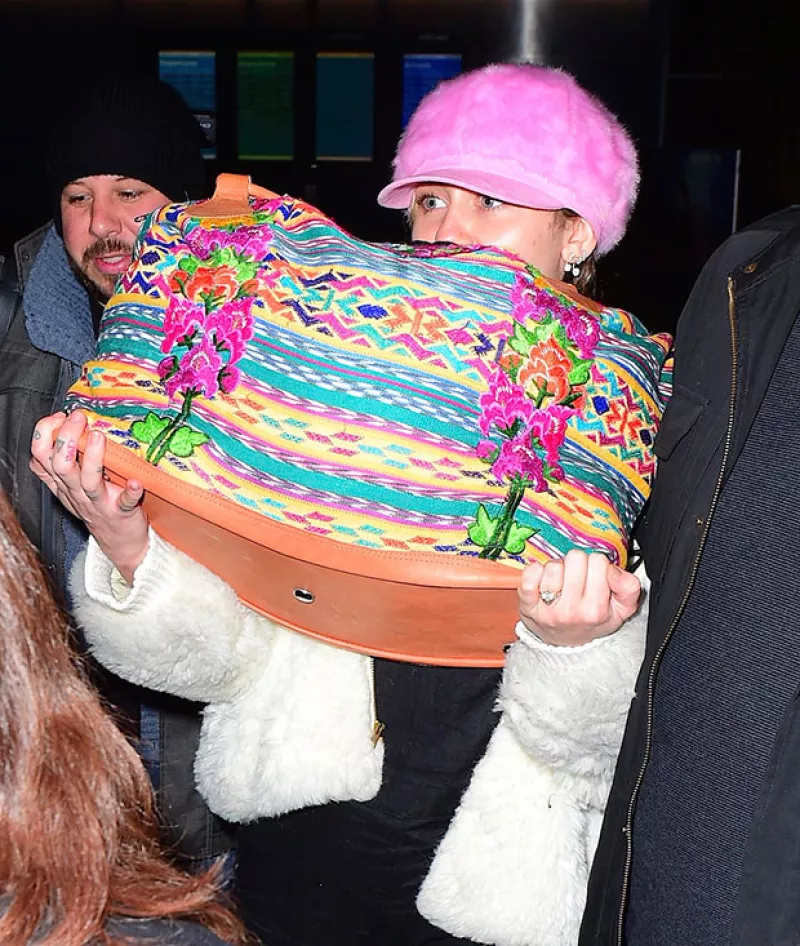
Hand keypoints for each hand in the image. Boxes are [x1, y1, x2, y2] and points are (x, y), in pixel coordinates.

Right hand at [30, 411, 149, 582]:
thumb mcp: (72, 485)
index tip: (59, 417)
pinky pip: (124, 503)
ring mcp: (98, 503)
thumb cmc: (97, 506)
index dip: (44, 434)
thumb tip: (60, 425)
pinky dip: (129, 492)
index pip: (40, 456)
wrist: (119, 541)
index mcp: (63, 482)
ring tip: (98, 436)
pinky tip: (135, 482)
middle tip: (78, 418)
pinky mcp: (121, 512)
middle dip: (66, 439)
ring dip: (92, 458)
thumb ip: (63, 461)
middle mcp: (76, 491)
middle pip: (60, 465)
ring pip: (87, 481)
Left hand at [518, 549, 641, 646]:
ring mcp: (547, 608)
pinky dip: (536, 571)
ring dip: (558, 569)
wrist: (564, 643)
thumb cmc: (591, 621)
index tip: (595, 577)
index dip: (597, 565)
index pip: (598, 561)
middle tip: (577, 579)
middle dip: (577, 564)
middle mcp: (571, 611)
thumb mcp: (620, 610)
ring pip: (554, 564)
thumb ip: (629, 588)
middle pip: (576, 558)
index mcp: (596, 610)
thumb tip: (615, 571)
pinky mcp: (527, 603)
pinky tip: (543, 582)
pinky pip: (530, 572)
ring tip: (561, 583)